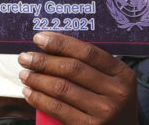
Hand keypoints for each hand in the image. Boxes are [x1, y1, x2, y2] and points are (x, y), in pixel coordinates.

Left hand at [18, 32, 136, 124]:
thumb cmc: (114, 106)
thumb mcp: (115, 84)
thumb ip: (94, 69)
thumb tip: (56, 50)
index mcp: (123, 74)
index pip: (89, 53)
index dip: (62, 44)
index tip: (40, 38)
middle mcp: (116, 91)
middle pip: (73, 69)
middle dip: (44, 60)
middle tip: (26, 57)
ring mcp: (103, 111)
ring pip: (62, 88)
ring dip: (38, 79)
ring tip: (25, 74)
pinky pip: (57, 109)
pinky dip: (39, 99)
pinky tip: (29, 93)